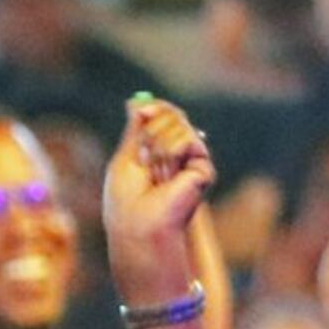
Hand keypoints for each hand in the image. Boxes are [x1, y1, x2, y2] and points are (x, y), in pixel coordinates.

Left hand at [101, 93, 218, 308]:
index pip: (164, 117)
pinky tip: (166, 173)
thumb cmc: (126, 199)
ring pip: (180, 124)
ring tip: (153, 170)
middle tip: (142, 152)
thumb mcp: (126, 158)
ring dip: (158, 143)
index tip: (141, 109)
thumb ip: (136, 130)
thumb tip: (137, 103)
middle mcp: (178, 156)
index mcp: (158, 153)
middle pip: (174, 115)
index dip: (156, 109)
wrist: (138, 225)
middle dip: (153, 128)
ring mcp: (191, 162)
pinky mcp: (202, 170)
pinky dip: (171, 151)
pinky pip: (189, 139)